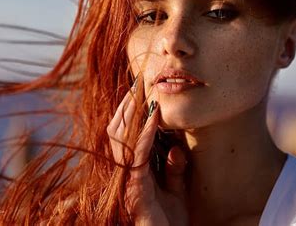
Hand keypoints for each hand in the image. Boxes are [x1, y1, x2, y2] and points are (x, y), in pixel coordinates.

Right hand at [107, 91, 188, 225]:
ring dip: (133, 114)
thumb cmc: (171, 221)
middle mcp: (126, 173)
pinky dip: (146, 133)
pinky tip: (154, 116)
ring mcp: (128, 181)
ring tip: (142, 92)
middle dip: (127, 107)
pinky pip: (139, 155)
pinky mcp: (135, 189)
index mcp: (134, 171)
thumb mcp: (177, 190)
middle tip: (137, 83)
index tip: (139, 91)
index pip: (126, 136)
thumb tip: (174, 148)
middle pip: (118, 132)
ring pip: (122, 139)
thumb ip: (174, 169)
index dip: (131, 113)